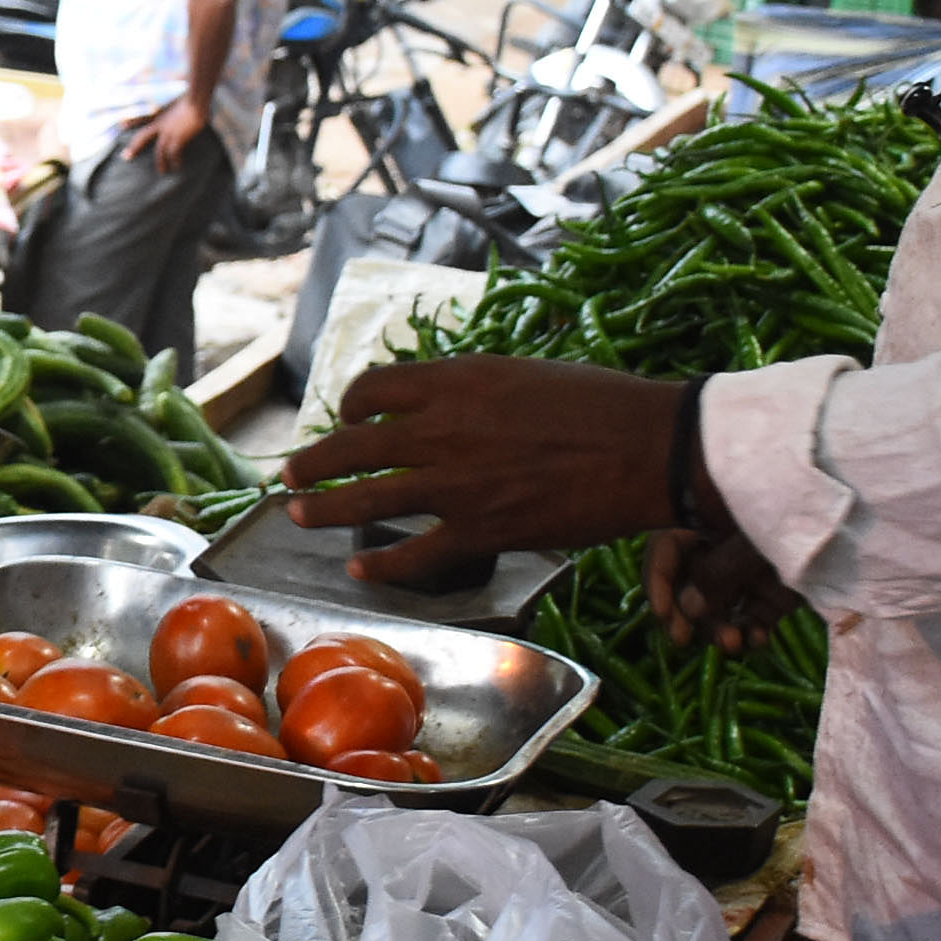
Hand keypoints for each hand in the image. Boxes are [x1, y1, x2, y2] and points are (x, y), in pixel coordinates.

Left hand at [121, 95, 206, 171]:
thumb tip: (181, 100)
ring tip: (162, 171)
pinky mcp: (179, 137)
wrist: (196, 98)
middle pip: (143, 137)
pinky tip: (178, 166)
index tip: (121, 126)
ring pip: (159, 151)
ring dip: (160, 162)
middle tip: (125, 157)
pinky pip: (174, 153)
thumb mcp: (179, 98)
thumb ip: (176, 103)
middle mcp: (161, 123)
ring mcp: (169, 131)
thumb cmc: (192, 97)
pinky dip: (175, 160)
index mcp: (160, 114)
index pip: (142, 117)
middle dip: (134, 147)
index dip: (131, 121)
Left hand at [279, 355, 684, 584]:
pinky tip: (358, 568)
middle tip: (291, 474)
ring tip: (298, 514)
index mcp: (456, 380)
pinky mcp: (482, 530)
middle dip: (313, 462)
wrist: (648, 447)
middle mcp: (443, 429)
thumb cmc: (600, 404)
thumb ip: (473, 389)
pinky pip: (413, 552)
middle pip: (353, 445)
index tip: (348, 419)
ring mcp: (457, 484)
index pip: (373, 390)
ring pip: (367, 497)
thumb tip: (444, 401)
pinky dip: (379, 563)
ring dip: (325, 507)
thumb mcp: (523, 373)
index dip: (352, 406)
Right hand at [646, 525, 799, 654]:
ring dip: (720, 629)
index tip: (666, 615)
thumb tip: (687, 608)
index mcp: (704, 524)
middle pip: (689, 588)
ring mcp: (746, 575)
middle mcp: (719, 552)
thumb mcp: (751, 538)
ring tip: (731, 643)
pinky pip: (753, 619)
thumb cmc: (792, 511)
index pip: (666, 554)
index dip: (660, 585)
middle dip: (690, 616)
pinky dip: (752, 633)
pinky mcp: (773, 596)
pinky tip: (757, 641)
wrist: (850, 520)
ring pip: (720, 610)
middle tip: (686, 641)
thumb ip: (719, 572)